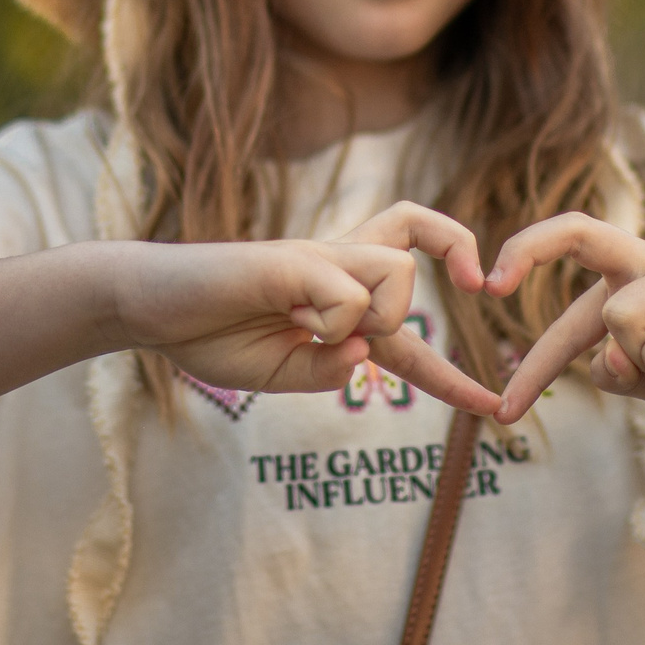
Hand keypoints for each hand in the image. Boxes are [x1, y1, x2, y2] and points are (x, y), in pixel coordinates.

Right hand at [116, 202, 499, 415]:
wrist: (152, 310)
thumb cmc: (213, 334)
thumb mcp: (283, 375)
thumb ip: (330, 370)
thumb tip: (368, 351)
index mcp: (335, 300)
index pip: (408, 327)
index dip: (451, 373)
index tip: (492, 406)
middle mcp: (333, 269)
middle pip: (414, 239)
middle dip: (458, 249)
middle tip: (476, 285)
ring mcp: (314, 260)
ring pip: (396, 272)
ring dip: (381, 316)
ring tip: (324, 333)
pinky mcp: (291, 260)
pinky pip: (346, 292)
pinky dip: (334, 321)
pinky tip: (294, 324)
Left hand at [486, 212, 644, 424]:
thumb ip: (622, 369)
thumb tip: (597, 364)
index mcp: (636, 272)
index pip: (571, 244)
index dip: (524, 256)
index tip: (485, 283)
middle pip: (581, 231)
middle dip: (526, 251)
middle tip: (490, 283)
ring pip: (617, 322)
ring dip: (641, 373)